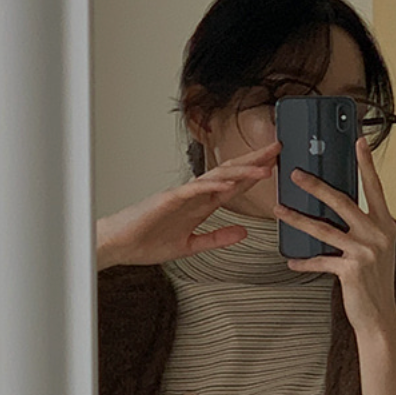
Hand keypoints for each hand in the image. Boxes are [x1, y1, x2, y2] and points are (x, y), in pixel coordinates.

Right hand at [96, 142, 280, 269]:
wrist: (118, 245)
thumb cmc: (146, 242)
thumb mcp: (191, 245)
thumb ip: (217, 238)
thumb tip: (243, 232)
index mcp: (199, 205)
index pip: (233, 185)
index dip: (254, 174)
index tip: (274, 164)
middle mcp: (193, 195)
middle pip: (229, 173)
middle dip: (253, 161)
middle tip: (277, 148)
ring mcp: (181, 195)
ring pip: (215, 177)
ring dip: (240, 172)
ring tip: (263, 168)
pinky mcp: (166, 200)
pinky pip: (192, 190)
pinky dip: (210, 186)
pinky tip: (227, 185)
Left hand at [274, 137, 395, 338]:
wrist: (380, 318)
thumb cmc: (374, 284)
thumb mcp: (376, 251)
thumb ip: (362, 229)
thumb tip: (336, 210)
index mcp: (386, 226)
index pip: (375, 188)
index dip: (366, 164)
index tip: (357, 141)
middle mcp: (378, 235)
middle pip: (342, 201)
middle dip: (315, 185)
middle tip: (294, 173)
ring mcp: (365, 252)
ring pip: (323, 229)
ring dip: (297, 218)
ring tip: (279, 209)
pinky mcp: (351, 270)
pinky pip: (320, 260)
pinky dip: (304, 261)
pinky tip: (291, 260)